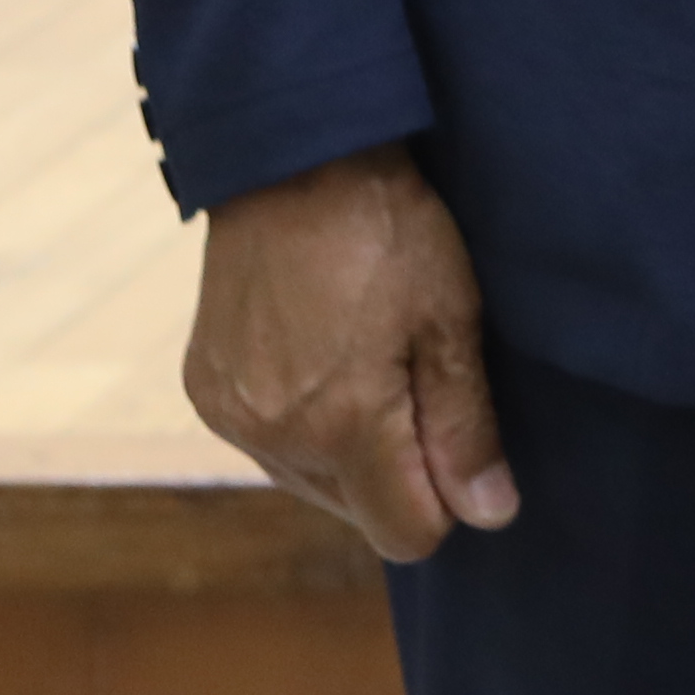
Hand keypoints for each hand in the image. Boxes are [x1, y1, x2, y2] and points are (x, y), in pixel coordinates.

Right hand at [184, 143, 518, 565]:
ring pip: (312, 480)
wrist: (294, 160)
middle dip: (396, 469)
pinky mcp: (205, 391)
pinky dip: (299, 419)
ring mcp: (230, 417)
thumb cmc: (387, 231)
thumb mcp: (452, 320)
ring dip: (347, 446)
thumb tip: (489, 515)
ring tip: (364, 354)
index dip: (447, 498)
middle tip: (413, 373)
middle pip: (358, 510)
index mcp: (342, 426)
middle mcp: (274, 437)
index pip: (406, 534)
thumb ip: (466, 429)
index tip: (457, 434)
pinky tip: (319, 354)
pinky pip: (268, 443)